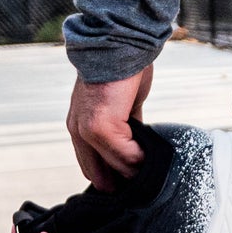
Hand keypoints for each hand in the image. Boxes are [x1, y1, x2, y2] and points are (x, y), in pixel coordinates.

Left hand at [67, 64, 152, 191]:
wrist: (122, 44)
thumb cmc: (125, 67)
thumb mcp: (122, 101)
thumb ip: (126, 123)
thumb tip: (138, 141)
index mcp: (80, 124)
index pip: (91, 163)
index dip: (110, 176)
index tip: (129, 183)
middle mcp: (79, 130)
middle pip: (98, 172)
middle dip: (119, 181)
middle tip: (140, 187)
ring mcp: (88, 130)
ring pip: (114, 165)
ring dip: (134, 171)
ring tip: (152, 174)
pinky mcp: (103, 127)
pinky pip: (125, 154)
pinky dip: (140, 159)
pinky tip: (152, 157)